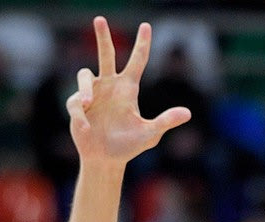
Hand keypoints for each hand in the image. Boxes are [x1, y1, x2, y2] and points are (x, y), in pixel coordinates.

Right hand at [65, 17, 190, 165]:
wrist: (107, 159)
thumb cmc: (130, 145)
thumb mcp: (150, 133)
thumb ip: (166, 121)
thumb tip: (187, 113)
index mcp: (128, 89)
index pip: (137, 62)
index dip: (142, 44)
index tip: (146, 26)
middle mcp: (109, 86)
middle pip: (106, 55)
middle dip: (103, 37)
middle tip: (100, 18)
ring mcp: (92, 94)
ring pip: (84, 75)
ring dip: (85, 88)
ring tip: (88, 103)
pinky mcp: (77, 105)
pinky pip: (77, 103)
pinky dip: (81, 115)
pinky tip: (86, 127)